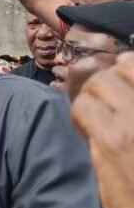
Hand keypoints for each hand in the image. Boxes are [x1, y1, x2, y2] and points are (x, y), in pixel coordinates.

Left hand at [71, 52, 133, 207]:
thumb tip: (122, 69)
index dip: (127, 68)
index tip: (122, 85)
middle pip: (121, 67)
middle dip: (107, 83)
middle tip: (106, 105)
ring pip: (98, 84)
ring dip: (91, 98)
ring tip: (97, 120)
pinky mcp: (114, 139)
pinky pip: (83, 108)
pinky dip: (80, 116)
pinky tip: (89, 133)